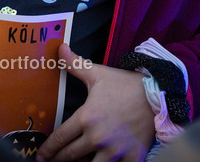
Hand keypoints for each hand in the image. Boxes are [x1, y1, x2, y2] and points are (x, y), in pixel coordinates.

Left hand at [37, 44, 154, 161]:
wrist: (158, 95)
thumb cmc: (126, 85)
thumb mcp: (98, 73)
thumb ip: (75, 64)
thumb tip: (60, 48)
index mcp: (87, 118)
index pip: (60, 138)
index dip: (48, 149)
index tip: (41, 155)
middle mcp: (98, 137)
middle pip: (70, 156)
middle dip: (58, 159)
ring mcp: (115, 151)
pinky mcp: (132, 158)